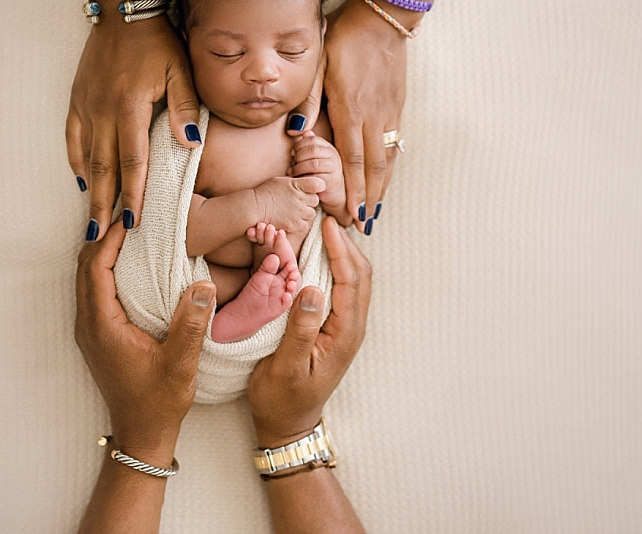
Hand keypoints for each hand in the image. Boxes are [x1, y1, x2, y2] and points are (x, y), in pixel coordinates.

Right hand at [66, 17, 200, 238]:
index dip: (134, 194)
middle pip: (104, 169)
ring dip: (90, 190)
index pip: (132, 161)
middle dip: (105, 204)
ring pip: (87, 157)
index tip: (135, 221)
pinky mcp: (77, 99)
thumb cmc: (157, 41)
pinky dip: (77, 160)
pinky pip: (73, 137)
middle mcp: (103, 111)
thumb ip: (185, 108)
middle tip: (103, 236)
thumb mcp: (180, 70)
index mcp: (129, 107)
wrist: (123, 10)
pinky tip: (83, 179)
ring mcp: (86, 106)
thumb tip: (190, 146)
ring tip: (92, 219)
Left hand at [74, 219, 215, 464]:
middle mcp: (88, 324)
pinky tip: (130, 262)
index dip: (110, 239)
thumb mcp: (181, 364)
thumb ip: (191, 325)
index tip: (132, 217)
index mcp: (103, 326)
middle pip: (84, 266)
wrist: (141, 433)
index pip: (96, 268)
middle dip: (104, 237)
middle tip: (130, 214)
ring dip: (103, 251)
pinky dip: (105, 268)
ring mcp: (89, 330)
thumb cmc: (159, 401)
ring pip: (86, 277)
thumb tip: (203, 286)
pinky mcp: (96, 334)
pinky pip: (93, 289)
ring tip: (130, 231)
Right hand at [247, 217, 371, 447]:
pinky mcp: (333, 327)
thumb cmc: (282, 399)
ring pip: (352, 280)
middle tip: (324, 216)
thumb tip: (311, 291)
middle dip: (345, 243)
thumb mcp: (285, 368)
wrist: (287, 425)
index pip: (351, 282)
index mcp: (344, 335)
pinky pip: (340, 288)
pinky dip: (332, 265)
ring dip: (341, 252)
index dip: (341, 250)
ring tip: (320, 227)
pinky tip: (313, 254)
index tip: (326, 224)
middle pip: (359, 275)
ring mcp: (344, 327)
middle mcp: (351, 327)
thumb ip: (299, 332)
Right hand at [253, 175, 324, 233]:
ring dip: (305, 212)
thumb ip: (296, 181)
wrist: (255, 207)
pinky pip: (305, 224)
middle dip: (309, 200)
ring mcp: (299, 212)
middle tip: (298, 201)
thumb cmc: (266, 191)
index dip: (315, 187)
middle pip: (315, 200)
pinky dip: (300, 222)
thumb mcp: (282, 180)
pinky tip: (291, 218)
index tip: (309, 189)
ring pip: (311, 213)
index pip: (319, 185)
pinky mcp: (295, 224)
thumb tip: (306, 179)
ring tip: (294, 210)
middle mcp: (301, 198)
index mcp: (298, 185)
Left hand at [289, 131, 348, 224]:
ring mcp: (335, 168)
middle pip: (312, 149)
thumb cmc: (319, 174)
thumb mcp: (313, 157)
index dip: (298, 145)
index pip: (311, 139)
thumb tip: (304, 131)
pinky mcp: (332, 181)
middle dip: (298, 156)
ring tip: (291, 172)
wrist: (331, 194)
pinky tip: (298, 180)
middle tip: (291, 163)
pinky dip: (303, 178)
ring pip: (312, 163)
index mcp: (328, 147)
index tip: (292, 153)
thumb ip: (309, 144)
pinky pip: (315, 177)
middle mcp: (334, 155)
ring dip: (298, 168)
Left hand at [313, 0, 407, 229]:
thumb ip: (308, 98)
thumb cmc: (344, 37)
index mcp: (351, 108)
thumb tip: (297, 129)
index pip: (352, 159)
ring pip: (387, 158)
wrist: (382, 18)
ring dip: (382, 187)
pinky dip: (390, 166)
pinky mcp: (398, 105)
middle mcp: (374, 115)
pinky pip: (394, 143)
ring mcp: (389, 111)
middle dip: (368, 198)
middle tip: (362, 224)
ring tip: (375, 210)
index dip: (352, 190)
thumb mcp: (319, 63)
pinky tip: (386, 178)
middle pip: (373, 167)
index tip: (350, 214)